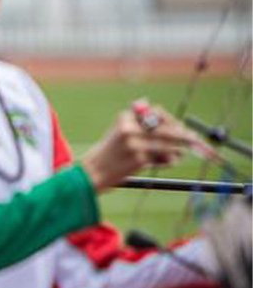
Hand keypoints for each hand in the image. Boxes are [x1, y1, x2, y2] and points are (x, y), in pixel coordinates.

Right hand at [79, 103, 199, 191]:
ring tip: (175, 156)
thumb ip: (140, 124)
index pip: (156, 113)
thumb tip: (165, 118)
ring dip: (177, 150)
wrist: (92, 173)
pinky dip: (168, 161)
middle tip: (196, 140)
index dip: (172, 121)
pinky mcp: (139, 159)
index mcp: (125, 118)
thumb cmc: (108, 154)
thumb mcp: (119, 133)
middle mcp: (130, 128)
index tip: (181, 127)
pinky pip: (163, 158)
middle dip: (184, 135)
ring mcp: (135, 144)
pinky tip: (163, 163)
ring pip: (169, 144)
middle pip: (167, 128)